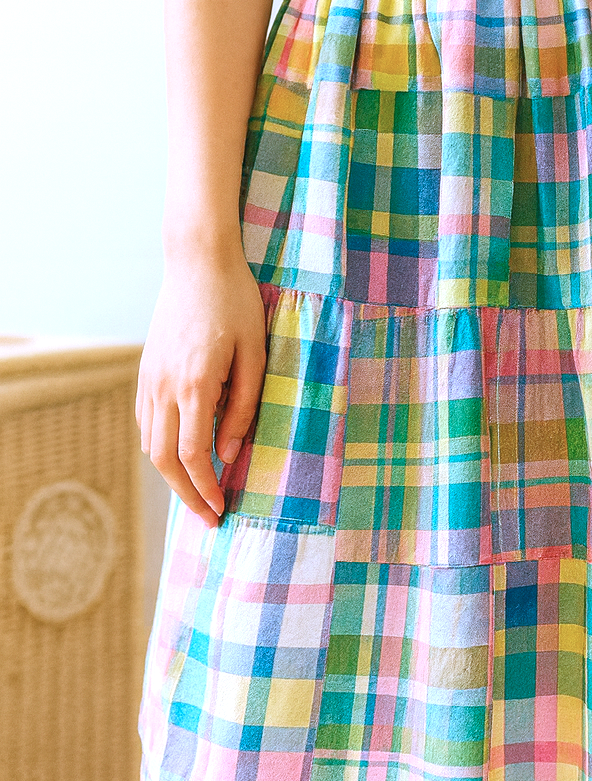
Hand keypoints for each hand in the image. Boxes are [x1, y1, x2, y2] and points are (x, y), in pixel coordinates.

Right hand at [136, 252, 266, 526]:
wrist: (197, 262)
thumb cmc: (236, 304)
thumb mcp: (255, 354)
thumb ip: (243, 407)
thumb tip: (231, 454)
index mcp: (196, 384)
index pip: (194, 454)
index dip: (207, 488)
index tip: (223, 509)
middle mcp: (165, 387)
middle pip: (166, 460)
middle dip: (187, 495)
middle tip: (209, 518)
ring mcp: (150, 379)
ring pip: (151, 444)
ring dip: (172, 476)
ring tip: (198, 495)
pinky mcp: (146, 371)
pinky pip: (147, 423)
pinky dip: (161, 448)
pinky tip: (182, 458)